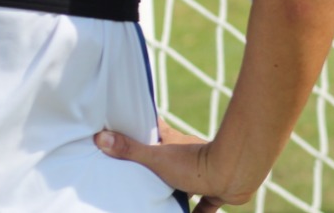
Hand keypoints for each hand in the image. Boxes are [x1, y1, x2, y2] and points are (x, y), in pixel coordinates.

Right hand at [95, 119, 243, 212]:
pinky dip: (197, 212)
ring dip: (174, 191)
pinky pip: (204, 205)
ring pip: (185, 182)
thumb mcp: (157, 158)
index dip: (143, 129)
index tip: (130, 128)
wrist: (234, 173)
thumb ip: (130, 150)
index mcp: (173, 143)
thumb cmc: (196, 163)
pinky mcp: (215, 191)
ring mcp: (202, 173)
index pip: (156, 130)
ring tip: (156, 201)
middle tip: (137, 176)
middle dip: (154, 167)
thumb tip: (99, 137)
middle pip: (167, 158)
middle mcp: (187, 155)